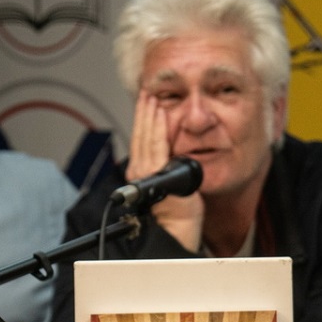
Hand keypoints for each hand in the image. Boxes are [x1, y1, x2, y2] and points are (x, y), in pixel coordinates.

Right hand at [128, 91, 203, 250]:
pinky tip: (159, 111)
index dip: (144, 120)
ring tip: (151, 96)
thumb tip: (177, 155)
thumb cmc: (181, 215)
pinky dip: (157, 126)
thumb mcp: (177, 185)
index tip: (148, 102)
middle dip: (144, 112)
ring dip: (148, 114)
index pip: (143, 140)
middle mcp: (140, 171)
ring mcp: (145, 172)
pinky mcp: (155, 173)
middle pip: (141, 134)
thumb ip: (173, 169)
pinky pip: (156, 143)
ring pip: (146, 136)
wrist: (180, 229)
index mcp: (144, 173)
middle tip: (147, 92)